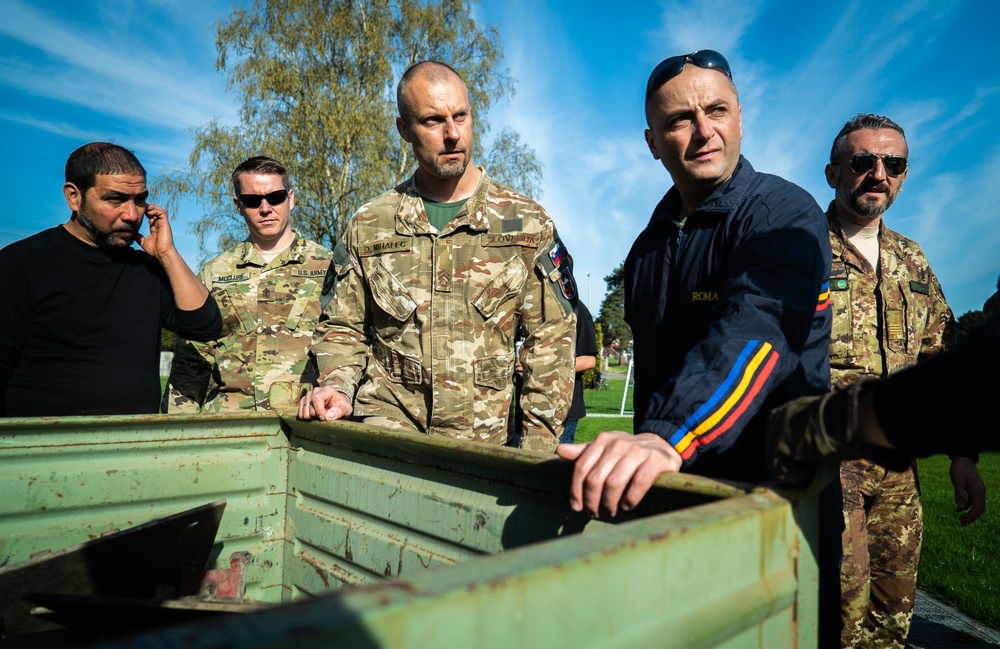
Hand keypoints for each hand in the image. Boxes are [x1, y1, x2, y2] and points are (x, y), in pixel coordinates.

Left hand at [135, 203, 175, 259]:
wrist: (162, 254)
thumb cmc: (155, 250)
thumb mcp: (143, 242)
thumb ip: (138, 237)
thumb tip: (132, 234)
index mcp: (154, 228)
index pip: (150, 216)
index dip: (144, 212)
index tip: (137, 211)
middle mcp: (159, 224)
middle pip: (154, 211)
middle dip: (147, 208)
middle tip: (140, 208)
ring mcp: (162, 224)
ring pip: (159, 210)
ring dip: (152, 207)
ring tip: (145, 208)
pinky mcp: (165, 223)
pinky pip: (162, 213)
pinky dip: (156, 210)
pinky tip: (149, 212)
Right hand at [298, 386, 352, 420]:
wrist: (338, 406)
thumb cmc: (342, 407)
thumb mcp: (346, 409)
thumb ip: (339, 412)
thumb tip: (327, 416)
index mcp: (327, 390)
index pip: (316, 398)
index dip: (319, 410)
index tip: (324, 418)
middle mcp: (316, 390)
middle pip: (309, 406)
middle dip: (316, 415)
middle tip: (324, 416)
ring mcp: (308, 395)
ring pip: (304, 411)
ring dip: (311, 417)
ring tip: (320, 415)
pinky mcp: (303, 402)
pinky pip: (300, 413)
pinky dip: (306, 417)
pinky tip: (314, 416)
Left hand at [556, 431, 682, 517]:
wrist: (661, 445)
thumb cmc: (627, 453)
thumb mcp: (605, 450)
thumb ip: (583, 452)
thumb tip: (559, 450)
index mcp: (602, 440)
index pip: (581, 468)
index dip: (576, 490)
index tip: (577, 507)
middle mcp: (618, 443)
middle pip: (596, 478)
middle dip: (592, 500)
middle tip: (594, 512)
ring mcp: (637, 451)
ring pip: (614, 483)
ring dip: (609, 502)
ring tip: (610, 510)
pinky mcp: (655, 460)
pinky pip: (639, 483)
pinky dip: (630, 499)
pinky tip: (627, 505)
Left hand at [949, 457, 985, 525]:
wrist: (963, 458)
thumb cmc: (959, 469)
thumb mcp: (957, 481)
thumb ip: (959, 494)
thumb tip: (960, 507)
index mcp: (978, 491)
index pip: (978, 508)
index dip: (971, 517)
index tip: (962, 522)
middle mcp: (980, 492)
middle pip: (979, 509)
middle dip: (971, 517)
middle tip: (961, 523)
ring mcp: (978, 490)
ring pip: (976, 505)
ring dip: (969, 512)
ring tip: (960, 519)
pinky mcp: (974, 488)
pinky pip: (972, 500)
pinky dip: (967, 505)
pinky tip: (958, 509)